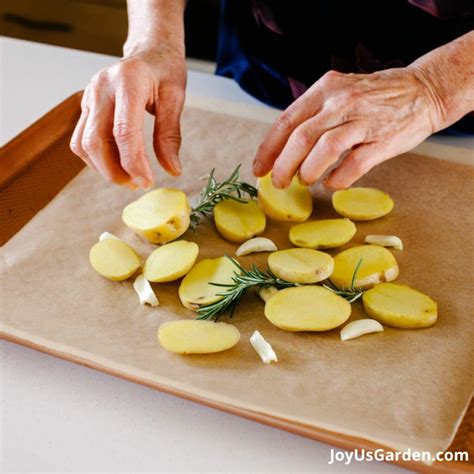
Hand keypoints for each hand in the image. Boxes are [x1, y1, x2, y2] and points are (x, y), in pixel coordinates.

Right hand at [70, 43, 185, 188]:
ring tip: (128, 177)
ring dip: (103, 168)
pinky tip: (116, 163)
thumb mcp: (175, 98)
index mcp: (127, 82)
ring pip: (82, 144)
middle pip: (95, 142)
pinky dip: (96, 158)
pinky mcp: (86, 105)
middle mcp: (101, 88)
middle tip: (137, 184)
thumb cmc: (164, 70)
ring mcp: (89, 96)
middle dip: (114, 171)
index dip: (133, 163)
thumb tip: (172, 171)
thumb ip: (170, 135)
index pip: (123, 132)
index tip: (147, 182)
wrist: (148, 50)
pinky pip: (81, 139)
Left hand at [253, 68, 441, 189]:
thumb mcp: (339, 93)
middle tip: (279, 183)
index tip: (259, 169)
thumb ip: (313, 116)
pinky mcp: (384, 140)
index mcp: (326, 89)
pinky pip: (354, 165)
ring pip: (325, 149)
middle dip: (283, 165)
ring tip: (304, 181)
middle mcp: (342, 101)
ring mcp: (364, 120)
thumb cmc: (373, 98)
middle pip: (301, 137)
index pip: (287, 121)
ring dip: (308, 172)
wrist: (424, 90)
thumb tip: (281, 150)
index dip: (269, 149)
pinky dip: (338, 179)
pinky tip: (331, 183)